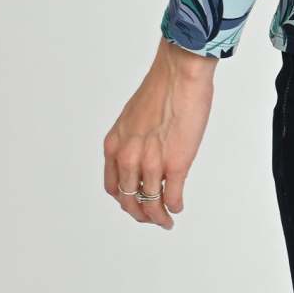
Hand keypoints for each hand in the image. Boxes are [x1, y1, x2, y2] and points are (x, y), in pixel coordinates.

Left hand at [102, 37, 217, 228]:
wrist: (180, 72)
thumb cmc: (162, 86)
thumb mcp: (133, 117)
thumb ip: (133, 140)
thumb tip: (145, 153)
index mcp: (115, 145)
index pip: (113, 187)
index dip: (125, 200)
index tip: (135, 203)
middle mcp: (128, 158)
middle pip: (130, 201)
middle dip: (140, 214)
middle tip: (151, 218)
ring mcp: (152, 163)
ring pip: (150, 204)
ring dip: (158, 217)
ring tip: (165, 220)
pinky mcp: (176, 164)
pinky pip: (171, 197)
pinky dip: (174, 206)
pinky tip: (177, 207)